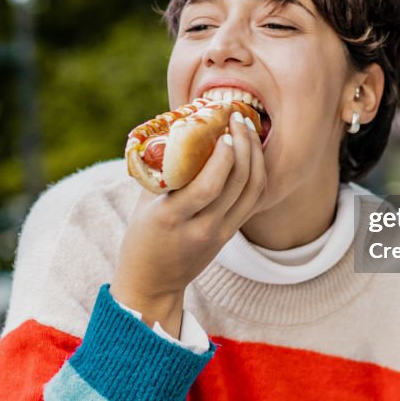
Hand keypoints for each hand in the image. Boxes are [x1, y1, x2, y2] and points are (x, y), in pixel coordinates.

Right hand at [110, 111, 265, 337]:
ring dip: (255, 156)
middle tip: (239, 118)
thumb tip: (180, 128)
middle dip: (244, 145)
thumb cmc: (142, 235)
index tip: (223, 129)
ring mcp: (219, 234)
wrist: (152, 282)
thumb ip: (163, 171)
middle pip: (237, 184)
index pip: (208, 186)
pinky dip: (257, 174)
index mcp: (171, 218)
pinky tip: (253, 154)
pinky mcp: (230, 236)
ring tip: (249, 130)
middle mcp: (200, 228)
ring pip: (252, 191)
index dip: (223, 156)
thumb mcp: (145, 203)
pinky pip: (253, 201)